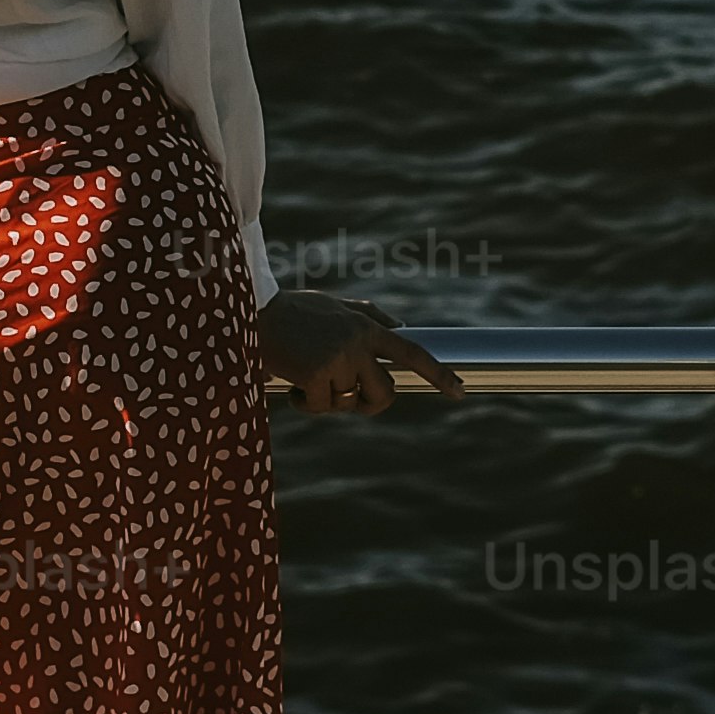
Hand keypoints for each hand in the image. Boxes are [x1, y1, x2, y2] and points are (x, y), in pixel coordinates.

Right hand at [259, 288, 460, 419]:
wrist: (254, 311)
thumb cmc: (293, 311)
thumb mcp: (337, 306)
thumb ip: (371, 316)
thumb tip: (402, 328)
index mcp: (367, 327)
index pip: (412, 353)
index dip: (438, 374)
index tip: (460, 393)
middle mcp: (359, 343)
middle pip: (384, 393)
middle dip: (367, 403)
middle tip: (343, 397)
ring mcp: (339, 359)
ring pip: (347, 402)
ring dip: (325, 398)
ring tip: (303, 375)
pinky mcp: (316, 374)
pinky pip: (320, 406)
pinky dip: (303, 402)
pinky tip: (289, 383)